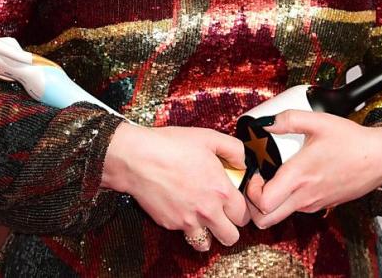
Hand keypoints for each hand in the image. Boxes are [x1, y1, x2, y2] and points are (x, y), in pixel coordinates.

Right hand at [102, 123, 249, 247]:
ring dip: (207, 234)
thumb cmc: (171, 146)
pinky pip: (184, 234)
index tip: (234, 203)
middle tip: (222, 215)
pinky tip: (182, 210)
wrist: (137, 158)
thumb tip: (244, 163)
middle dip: (229, 227)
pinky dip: (185, 228)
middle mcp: (207, 211)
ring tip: (203, 220)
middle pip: (231, 237)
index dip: (241, 209)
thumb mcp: (208, 137)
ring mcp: (188, 221)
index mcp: (221, 191)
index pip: (243, 215)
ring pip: (206, 244)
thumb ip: (234, 150)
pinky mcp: (170, 224)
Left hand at [246, 110, 381, 227]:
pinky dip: (288, 200)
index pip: (263, 204)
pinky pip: (297, 209)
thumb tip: (265, 121)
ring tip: (275, 177)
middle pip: (266, 220)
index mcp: (299, 177)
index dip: (251, 192)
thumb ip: (288, 119)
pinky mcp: (322, 205)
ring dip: (270, 203)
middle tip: (258, 183)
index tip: (255, 175)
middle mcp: (304, 196)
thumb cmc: (352, 141)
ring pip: (281, 215)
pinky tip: (294, 178)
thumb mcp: (318, 121)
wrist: (381, 158)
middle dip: (254, 206)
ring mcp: (314, 204)